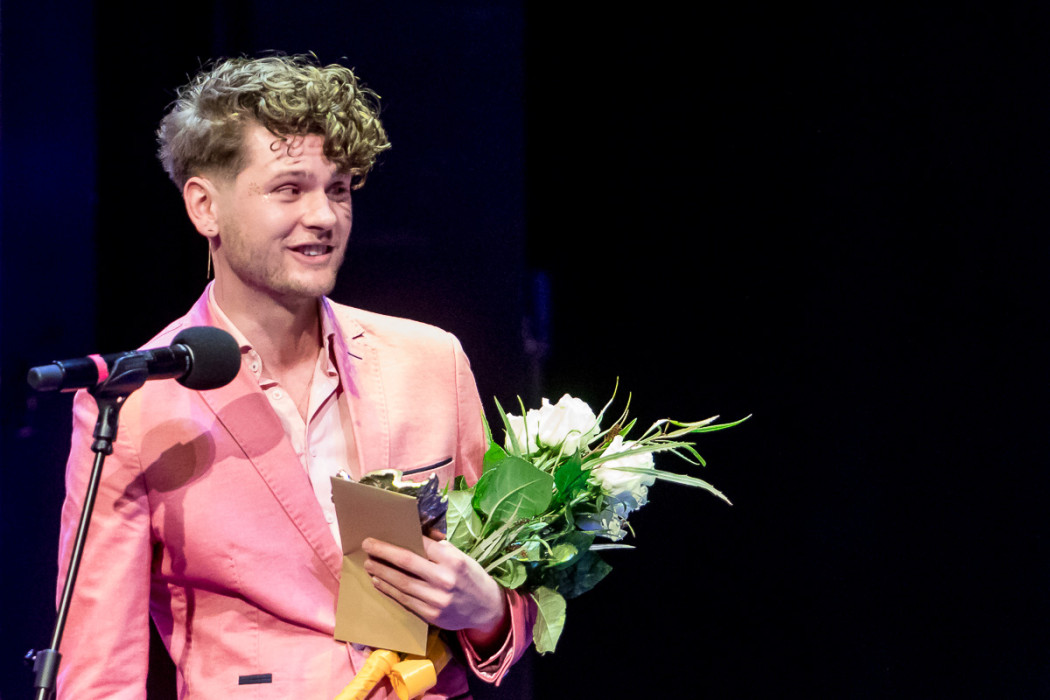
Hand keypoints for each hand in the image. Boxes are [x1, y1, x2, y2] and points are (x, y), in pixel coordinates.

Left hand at [362, 535, 508, 642]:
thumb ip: (440, 548)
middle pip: (407, 563)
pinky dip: (389, 590)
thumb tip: (414, 533)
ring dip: (382, 572)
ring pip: (402, 583)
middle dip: (383, 553)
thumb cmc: (472, 577)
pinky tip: (379, 582)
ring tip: (368, 564)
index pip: (421, 545)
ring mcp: (437, 600)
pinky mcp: (431, 615)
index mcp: (454, 560)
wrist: (486, 609)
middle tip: (367, 546)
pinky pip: (405, 600)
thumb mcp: (462, 557)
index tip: (380, 537)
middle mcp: (445, 579)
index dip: (398, 541)